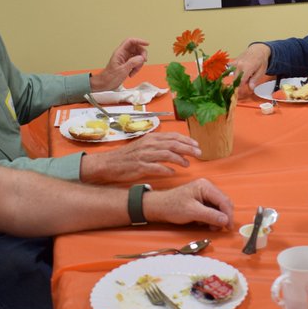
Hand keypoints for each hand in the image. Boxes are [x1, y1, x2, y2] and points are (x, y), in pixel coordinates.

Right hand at [81, 133, 196, 182]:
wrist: (108, 163)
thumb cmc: (127, 157)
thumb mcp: (143, 146)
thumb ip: (158, 145)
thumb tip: (174, 147)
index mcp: (151, 138)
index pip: (173, 136)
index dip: (187, 140)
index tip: (196, 145)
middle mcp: (149, 144)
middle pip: (173, 144)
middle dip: (188, 148)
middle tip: (198, 154)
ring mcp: (144, 155)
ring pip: (167, 154)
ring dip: (179, 159)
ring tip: (187, 164)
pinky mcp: (139, 166)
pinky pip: (156, 167)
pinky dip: (166, 169)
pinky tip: (173, 172)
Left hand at [90, 38, 148, 91]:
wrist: (105, 84)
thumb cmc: (109, 77)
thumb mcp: (122, 70)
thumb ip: (132, 63)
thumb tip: (141, 58)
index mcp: (120, 52)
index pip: (130, 41)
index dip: (139, 41)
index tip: (147, 44)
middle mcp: (123, 54)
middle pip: (136, 48)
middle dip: (142, 54)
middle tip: (143, 61)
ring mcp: (125, 59)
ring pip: (137, 56)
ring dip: (139, 63)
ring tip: (134, 71)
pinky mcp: (127, 65)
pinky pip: (136, 63)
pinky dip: (137, 68)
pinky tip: (132, 73)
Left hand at [143, 178, 233, 228]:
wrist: (158, 207)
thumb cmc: (173, 207)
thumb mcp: (192, 212)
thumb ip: (210, 215)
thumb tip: (226, 221)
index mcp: (206, 186)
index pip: (224, 200)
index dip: (228, 214)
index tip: (229, 227)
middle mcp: (207, 187)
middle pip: (223, 203)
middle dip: (223, 217)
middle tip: (220, 229)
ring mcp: (204, 193)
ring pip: (218, 207)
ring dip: (216, 218)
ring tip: (209, 226)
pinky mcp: (201, 200)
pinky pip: (212, 209)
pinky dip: (210, 217)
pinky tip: (203, 222)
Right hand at [233, 43, 271, 89]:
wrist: (258, 50)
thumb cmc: (261, 61)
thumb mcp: (261, 71)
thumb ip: (255, 80)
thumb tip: (250, 88)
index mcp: (247, 68)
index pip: (240, 82)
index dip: (239, 89)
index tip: (238, 94)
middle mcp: (239, 65)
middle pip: (235, 79)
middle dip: (239, 83)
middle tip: (245, 84)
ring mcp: (236, 62)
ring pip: (233, 74)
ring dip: (237, 78)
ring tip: (245, 75)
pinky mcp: (234, 61)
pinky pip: (231, 69)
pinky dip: (234, 72)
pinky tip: (240, 71)